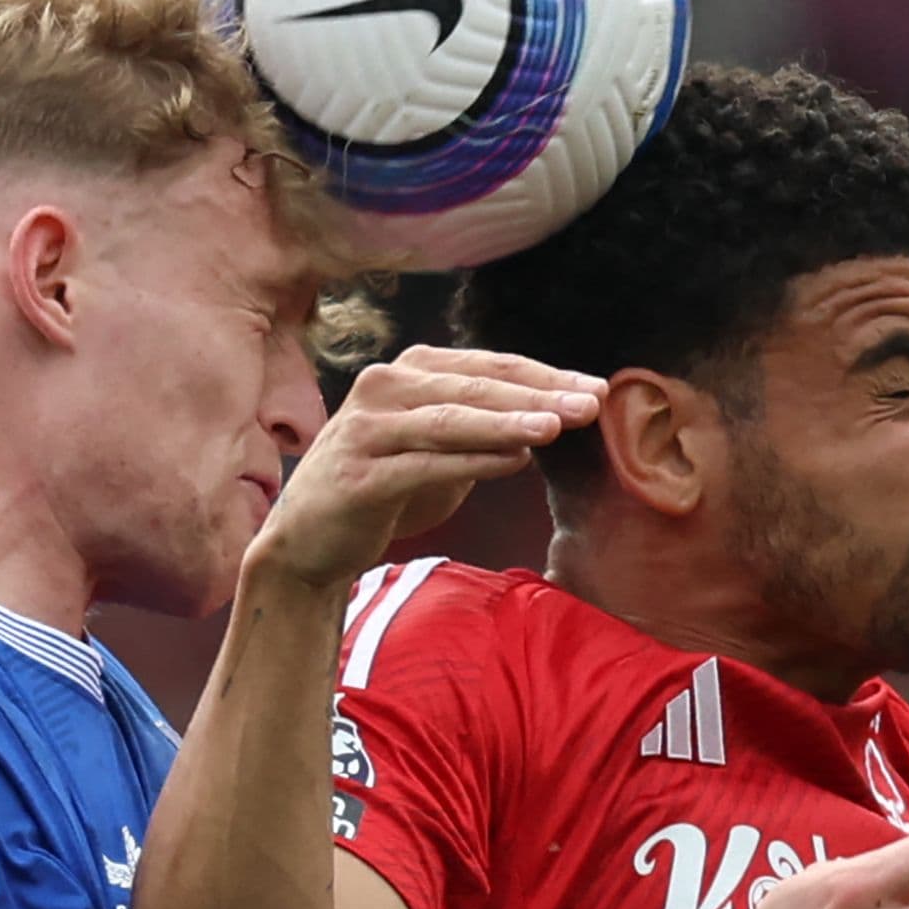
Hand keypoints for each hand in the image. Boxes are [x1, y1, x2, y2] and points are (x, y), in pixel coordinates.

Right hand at [253, 346, 602, 587]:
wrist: (310, 541)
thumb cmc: (383, 489)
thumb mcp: (442, 454)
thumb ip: (487, 434)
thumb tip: (548, 422)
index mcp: (410, 371)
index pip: (490, 367)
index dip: (547, 376)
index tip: (598, 391)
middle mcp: (384, 387)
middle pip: (475, 386)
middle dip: (538, 394)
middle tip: (591, 406)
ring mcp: (367, 428)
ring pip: (450, 419)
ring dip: (507, 422)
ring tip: (556, 426)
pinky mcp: (358, 474)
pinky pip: (425, 464)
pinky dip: (472, 462)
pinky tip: (515, 462)